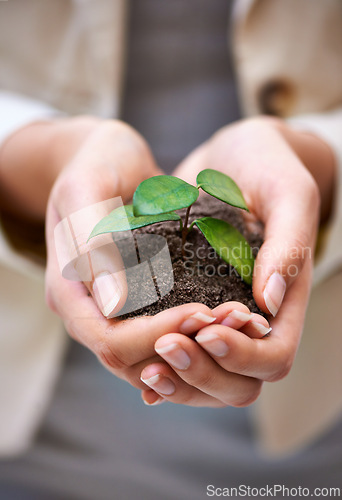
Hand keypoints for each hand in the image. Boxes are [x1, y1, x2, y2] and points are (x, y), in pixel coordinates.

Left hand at [139, 116, 334, 406]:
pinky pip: (179, 349)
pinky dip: (158, 363)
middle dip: (202, 372)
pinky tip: (135, 360)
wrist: (235, 155)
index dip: (242, 355)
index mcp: (285, 299)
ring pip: (205, 375)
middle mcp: (253, 317)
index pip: (273, 356)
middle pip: (238, 381)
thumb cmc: (270, 166)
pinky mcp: (189, 302)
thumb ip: (288, 245)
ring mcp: (219, 315)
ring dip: (176, 377)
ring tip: (145, 360)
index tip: (207, 328)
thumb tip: (269, 301)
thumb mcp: (287, 194)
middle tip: (165, 345)